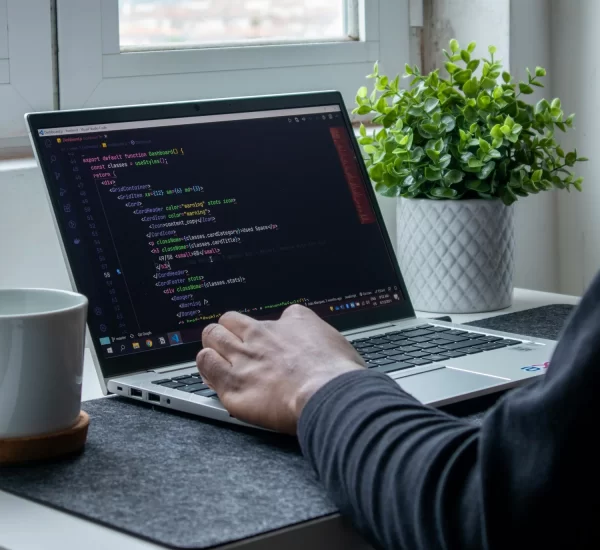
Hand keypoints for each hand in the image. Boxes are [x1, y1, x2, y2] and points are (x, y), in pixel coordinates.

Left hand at [196, 304, 364, 433]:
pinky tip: (211, 372)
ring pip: (212, 336)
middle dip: (228, 330)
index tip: (267, 343)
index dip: (266, 331)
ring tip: (216, 355)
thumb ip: (322, 340)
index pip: (270, 318)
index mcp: (292, 322)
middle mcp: (263, 335)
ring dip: (213, 345)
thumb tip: (323, 347)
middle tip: (231, 344)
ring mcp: (245, 357)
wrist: (328, 393)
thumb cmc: (338, 374)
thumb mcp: (337, 342)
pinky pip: (205, 364)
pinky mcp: (232, 383)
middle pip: (230, 320)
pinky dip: (206, 365)